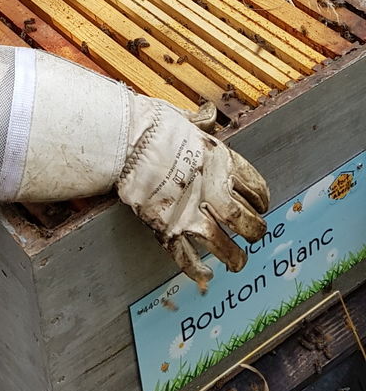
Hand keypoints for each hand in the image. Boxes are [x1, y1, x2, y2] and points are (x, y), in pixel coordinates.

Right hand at [117, 95, 268, 289]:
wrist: (129, 139)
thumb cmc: (156, 125)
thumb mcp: (185, 118)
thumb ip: (200, 122)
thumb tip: (208, 114)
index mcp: (221, 163)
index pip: (255, 187)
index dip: (261, 200)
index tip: (261, 205)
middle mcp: (211, 191)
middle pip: (245, 220)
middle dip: (254, 231)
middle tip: (255, 235)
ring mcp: (190, 212)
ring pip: (222, 244)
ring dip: (235, 257)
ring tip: (239, 263)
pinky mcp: (167, 227)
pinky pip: (187, 257)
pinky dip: (197, 270)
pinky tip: (206, 275)